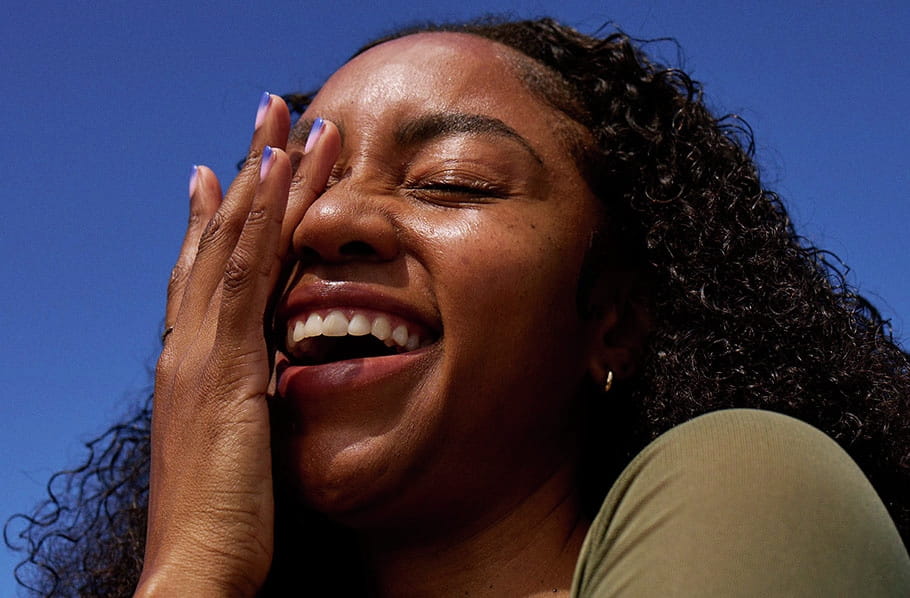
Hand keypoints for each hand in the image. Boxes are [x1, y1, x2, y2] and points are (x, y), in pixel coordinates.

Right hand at [135, 94, 338, 596]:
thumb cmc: (223, 518)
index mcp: (197, 363)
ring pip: (232, 243)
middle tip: (265, 117)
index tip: (230, 172)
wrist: (198, 566)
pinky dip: (256, 220)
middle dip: (248, 175)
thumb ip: (253, 398)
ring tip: (281, 119)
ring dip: (261, 176)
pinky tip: (274, 174)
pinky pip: (243, 275)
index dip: (220, 218)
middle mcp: (190, 344)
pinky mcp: (222, 365)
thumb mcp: (238, 444)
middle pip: (221, 241)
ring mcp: (200, 350)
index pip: (206, 273)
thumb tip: (273, 375)